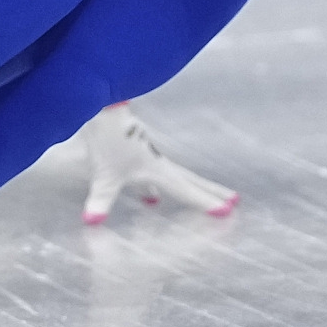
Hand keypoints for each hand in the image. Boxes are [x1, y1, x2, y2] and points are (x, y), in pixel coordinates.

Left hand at [82, 103, 237, 223]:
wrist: (100, 104)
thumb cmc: (107, 138)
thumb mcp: (104, 174)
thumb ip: (100, 199)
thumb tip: (92, 222)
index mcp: (156, 168)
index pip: (185, 189)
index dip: (205, 202)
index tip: (227, 212)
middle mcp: (156, 161)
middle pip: (189, 179)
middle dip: (210, 191)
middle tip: (234, 200)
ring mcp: (146, 154)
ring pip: (173, 176)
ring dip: (187, 188)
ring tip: (198, 198)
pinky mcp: (133, 149)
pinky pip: (153, 174)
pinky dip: (156, 188)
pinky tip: (150, 197)